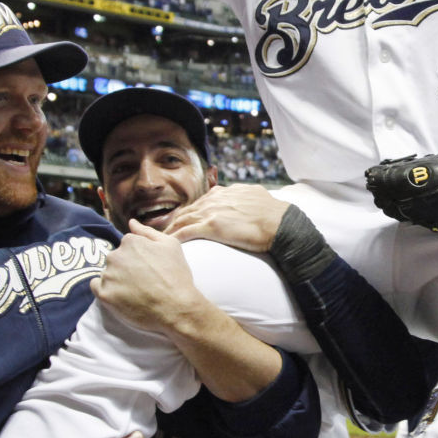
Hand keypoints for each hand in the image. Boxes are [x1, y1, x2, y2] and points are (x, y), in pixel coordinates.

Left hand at [92, 221, 204, 331]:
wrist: (176, 307)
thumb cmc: (176, 275)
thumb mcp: (170, 245)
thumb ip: (147, 232)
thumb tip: (131, 222)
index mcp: (130, 242)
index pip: (127, 246)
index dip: (139, 258)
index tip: (149, 269)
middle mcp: (115, 255)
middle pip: (116, 259)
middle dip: (126, 268)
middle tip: (143, 282)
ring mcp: (108, 275)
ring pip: (107, 273)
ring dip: (117, 280)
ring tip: (135, 292)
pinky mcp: (104, 295)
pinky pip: (97, 288)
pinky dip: (106, 290)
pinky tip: (120, 296)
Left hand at [164, 184, 288, 252]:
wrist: (280, 223)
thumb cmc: (273, 213)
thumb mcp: (255, 195)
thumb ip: (242, 196)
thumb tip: (242, 197)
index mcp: (225, 193)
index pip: (200, 202)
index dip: (189, 212)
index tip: (180, 220)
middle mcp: (215, 199)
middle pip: (187, 210)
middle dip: (172, 221)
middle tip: (160, 231)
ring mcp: (212, 212)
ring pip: (182, 220)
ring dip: (168, 230)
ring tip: (157, 240)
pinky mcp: (212, 226)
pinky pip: (186, 232)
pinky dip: (174, 238)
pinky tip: (165, 244)